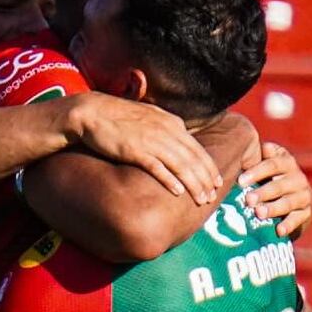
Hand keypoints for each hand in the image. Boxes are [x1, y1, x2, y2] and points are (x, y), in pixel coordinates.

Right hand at [63, 92, 221, 205]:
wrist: (93, 112)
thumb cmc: (121, 117)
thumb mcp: (152, 117)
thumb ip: (168, 128)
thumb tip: (182, 141)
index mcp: (172, 123)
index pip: (197, 148)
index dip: (210, 167)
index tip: (218, 182)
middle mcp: (166, 131)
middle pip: (193, 159)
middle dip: (206, 179)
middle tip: (213, 196)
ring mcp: (151, 141)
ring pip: (180, 165)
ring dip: (193, 184)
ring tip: (202, 199)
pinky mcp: (135, 150)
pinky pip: (157, 167)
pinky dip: (169, 180)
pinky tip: (178, 192)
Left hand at [242, 140, 311, 239]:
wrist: (292, 200)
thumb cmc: (271, 178)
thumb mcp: (266, 165)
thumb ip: (259, 156)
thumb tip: (256, 148)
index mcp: (287, 162)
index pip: (273, 165)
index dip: (257, 172)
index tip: (241, 181)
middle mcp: (298, 178)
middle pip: (280, 185)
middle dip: (263, 193)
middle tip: (248, 200)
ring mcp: (304, 196)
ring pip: (288, 202)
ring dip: (273, 208)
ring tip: (259, 213)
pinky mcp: (306, 213)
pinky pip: (298, 219)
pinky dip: (288, 225)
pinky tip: (279, 231)